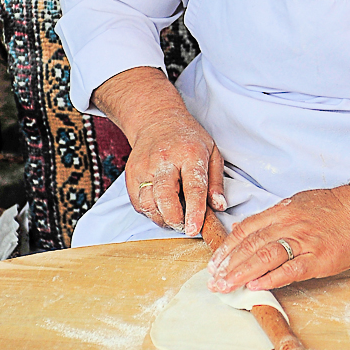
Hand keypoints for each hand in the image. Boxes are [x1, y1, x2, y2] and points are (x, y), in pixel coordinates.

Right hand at [125, 111, 224, 234]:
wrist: (156, 120)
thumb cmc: (187, 138)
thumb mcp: (212, 152)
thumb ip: (216, 181)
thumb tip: (219, 206)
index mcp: (190, 154)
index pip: (193, 187)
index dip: (194, 211)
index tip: (194, 229)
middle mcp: (164, 160)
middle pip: (165, 197)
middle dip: (175, 220)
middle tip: (185, 226)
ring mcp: (144, 167)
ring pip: (148, 204)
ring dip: (162, 219)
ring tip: (175, 217)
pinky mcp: (131, 175)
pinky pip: (138, 204)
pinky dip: (150, 212)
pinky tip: (161, 207)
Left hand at [207, 153, 349, 291]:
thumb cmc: (334, 208)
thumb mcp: (298, 204)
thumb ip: (272, 218)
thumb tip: (245, 230)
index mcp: (282, 212)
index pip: (246, 230)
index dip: (227, 248)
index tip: (214, 263)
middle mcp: (289, 224)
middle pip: (250, 244)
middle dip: (228, 264)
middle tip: (213, 280)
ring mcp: (304, 241)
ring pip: (265, 256)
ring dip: (241, 273)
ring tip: (226, 286)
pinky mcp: (319, 258)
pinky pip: (291, 269)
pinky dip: (271, 278)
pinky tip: (256, 286)